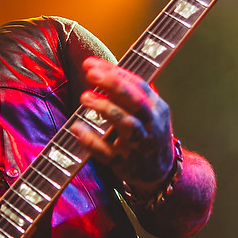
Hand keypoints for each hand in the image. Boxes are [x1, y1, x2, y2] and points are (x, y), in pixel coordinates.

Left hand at [67, 57, 175, 192]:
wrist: (160, 173)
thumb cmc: (149, 135)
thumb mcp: (150, 111)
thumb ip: (131, 92)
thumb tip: (103, 68)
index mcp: (157, 108)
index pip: (138, 84)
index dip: (114, 72)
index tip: (91, 63)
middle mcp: (151, 125)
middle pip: (135, 101)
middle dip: (113, 84)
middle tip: (90, 73)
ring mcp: (139, 145)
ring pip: (126, 124)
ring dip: (105, 108)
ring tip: (84, 97)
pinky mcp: (125, 163)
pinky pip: (107, 152)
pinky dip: (92, 140)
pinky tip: (77, 128)